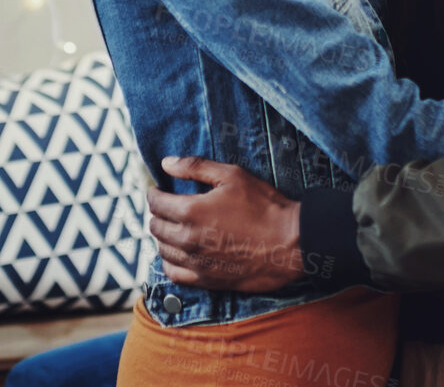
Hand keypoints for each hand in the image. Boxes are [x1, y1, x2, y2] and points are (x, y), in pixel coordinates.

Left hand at [145, 156, 306, 291]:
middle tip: (166, 207)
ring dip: (163, 237)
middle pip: (156, 226)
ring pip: (162, 250)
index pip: (156, 203)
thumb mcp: (232, 176)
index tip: (158, 190)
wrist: (289, 244)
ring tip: (172, 228)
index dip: (154, 194)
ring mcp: (195, 263)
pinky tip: (177, 254)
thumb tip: (166, 163)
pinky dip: (169, 262)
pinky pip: (173, 273)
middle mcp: (187, 239)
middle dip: (157, 214)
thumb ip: (196, 167)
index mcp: (191, 211)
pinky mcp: (206, 280)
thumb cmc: (263, 206)